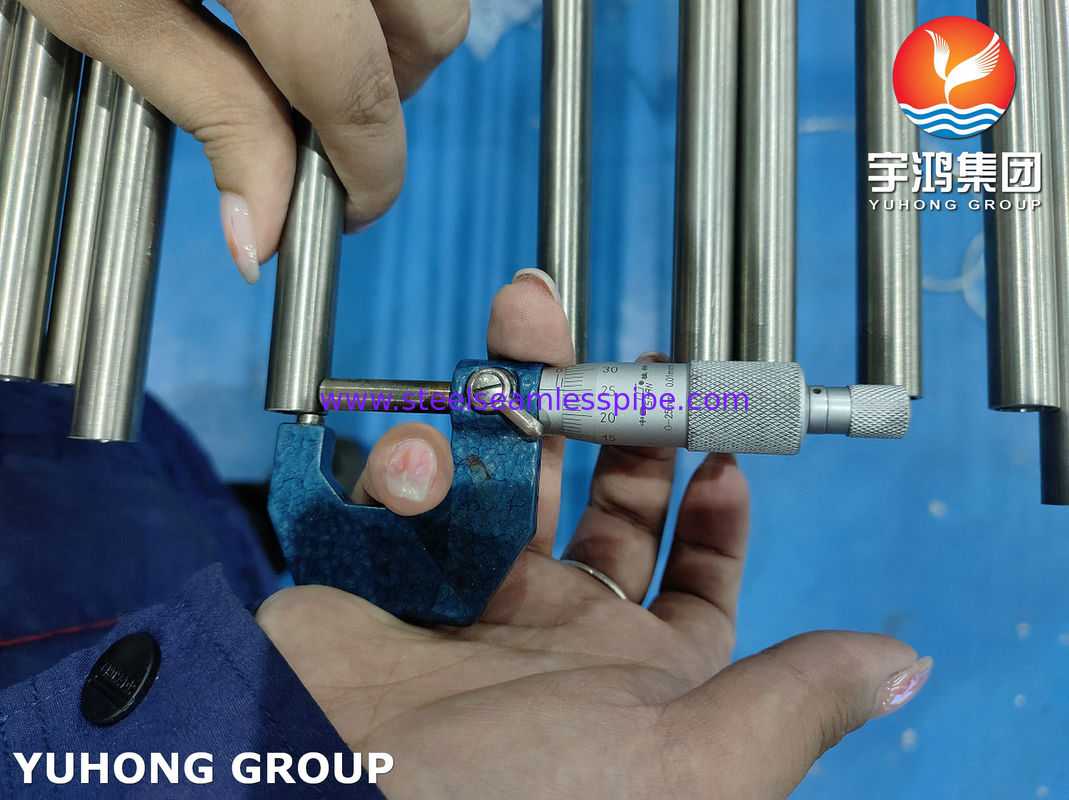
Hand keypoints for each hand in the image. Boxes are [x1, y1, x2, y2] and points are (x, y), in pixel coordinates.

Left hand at [22, 0, 469, 281]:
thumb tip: (264, 224)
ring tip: (309, 39)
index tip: (346, 206)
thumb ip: (208, 109)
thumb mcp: (105, 1)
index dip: (367, 169)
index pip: (359, 86)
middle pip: (432, 27)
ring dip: (391, 30)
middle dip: (387, 94)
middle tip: (316, 118)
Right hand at [256, 270, 931, 798]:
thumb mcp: (687, 767)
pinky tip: (414, 467)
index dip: (717, 513)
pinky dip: (412, 461)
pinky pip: (409, 492)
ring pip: (512, 474)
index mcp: (634, 675)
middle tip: (626, 355)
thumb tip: (901, 665)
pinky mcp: (386, 575)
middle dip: (619, 424)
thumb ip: (790, 702)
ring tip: (525, 325)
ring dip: (519, 398)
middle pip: (603, 505)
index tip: (723, 444)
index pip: (695, 583)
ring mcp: (468, 600)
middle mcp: (555, 634)